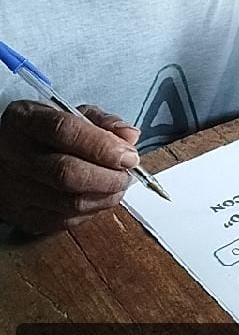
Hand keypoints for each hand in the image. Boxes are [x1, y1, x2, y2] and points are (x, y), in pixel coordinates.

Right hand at [0, 102, 140, 234]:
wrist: (6, 158)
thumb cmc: (44, 134)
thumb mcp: (70, 114)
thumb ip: (102, 122)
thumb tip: (130, 136)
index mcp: (25, 121)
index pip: (64, 131)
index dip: (103, 146)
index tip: (129, 155)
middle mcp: (14, 155)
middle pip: (66, 173)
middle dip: (109, 177)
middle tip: (127, 174)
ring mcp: (14, 189)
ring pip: (69, 203)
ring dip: (105, 197)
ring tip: (117, 186)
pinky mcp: (21, 216)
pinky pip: (64, 221)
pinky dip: (91, 212)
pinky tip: (99, 198)